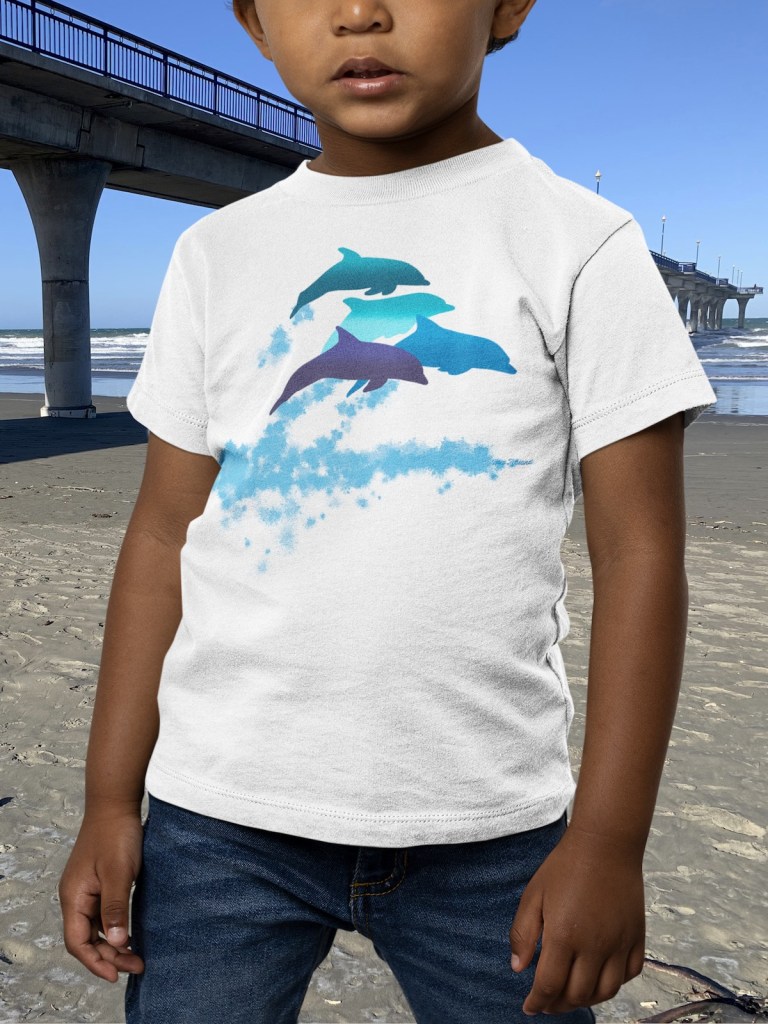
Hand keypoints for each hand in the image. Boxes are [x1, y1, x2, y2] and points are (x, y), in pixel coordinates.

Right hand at [58, 808, 145, 982]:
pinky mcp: (98, 882)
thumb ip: (115, 907)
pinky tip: (131, 932)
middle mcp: (76, 896)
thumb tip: (116, 942)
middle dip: (109, 956)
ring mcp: (86, 889)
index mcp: (74, 897)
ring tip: (136, 955)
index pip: (77, 942)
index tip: (117, 975)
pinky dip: (115, 927)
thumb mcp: (118, 873)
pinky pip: (102, 914)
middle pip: (86, 938)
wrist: (116, 804)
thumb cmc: (115, 834)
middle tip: (137, 965)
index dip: (95, 962)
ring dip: (113, 943)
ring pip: (95, 927)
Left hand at [509, 825, 645, 1015]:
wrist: (605, 844)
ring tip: (571, 994)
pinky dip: (614, 984)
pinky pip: (629, 975)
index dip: (537, 1002)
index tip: (529, 1007)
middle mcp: (594, 946)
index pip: (549, 985)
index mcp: (563, 935)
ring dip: (586, 999)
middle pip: (577, 994)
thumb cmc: (565, 866)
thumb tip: (519, 968)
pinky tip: (599, 977)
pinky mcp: (636, 937)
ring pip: (605, 992)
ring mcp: (619, 943)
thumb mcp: (533, 895)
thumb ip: (523, 933)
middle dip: (558, 1004)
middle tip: (547, 1002)